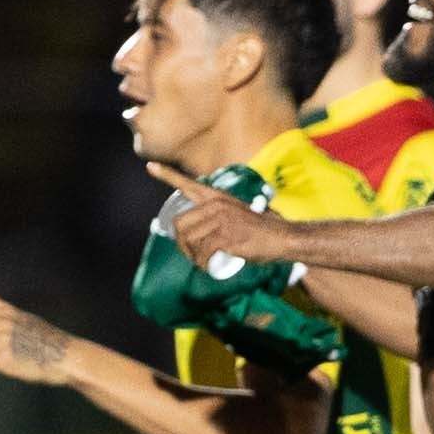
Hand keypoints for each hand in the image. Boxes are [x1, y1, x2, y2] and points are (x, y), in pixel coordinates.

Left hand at [147, 162, 299, 265]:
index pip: (188, 183)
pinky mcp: (226, 236)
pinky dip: (203, 263)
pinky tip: (209, 267)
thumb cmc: (260, 230)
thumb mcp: (237, 214)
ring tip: (204, 262)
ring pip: (189, 240)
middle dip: (182, 244)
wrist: (282, 237)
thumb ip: (218, 217)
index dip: (167, 175)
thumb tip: (199, 230)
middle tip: (192, 254)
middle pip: (180, 224)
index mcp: (217, 197)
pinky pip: (202, 252)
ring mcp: (220, 220)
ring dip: (193, 256)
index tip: (151, 166)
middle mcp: (216, 205)